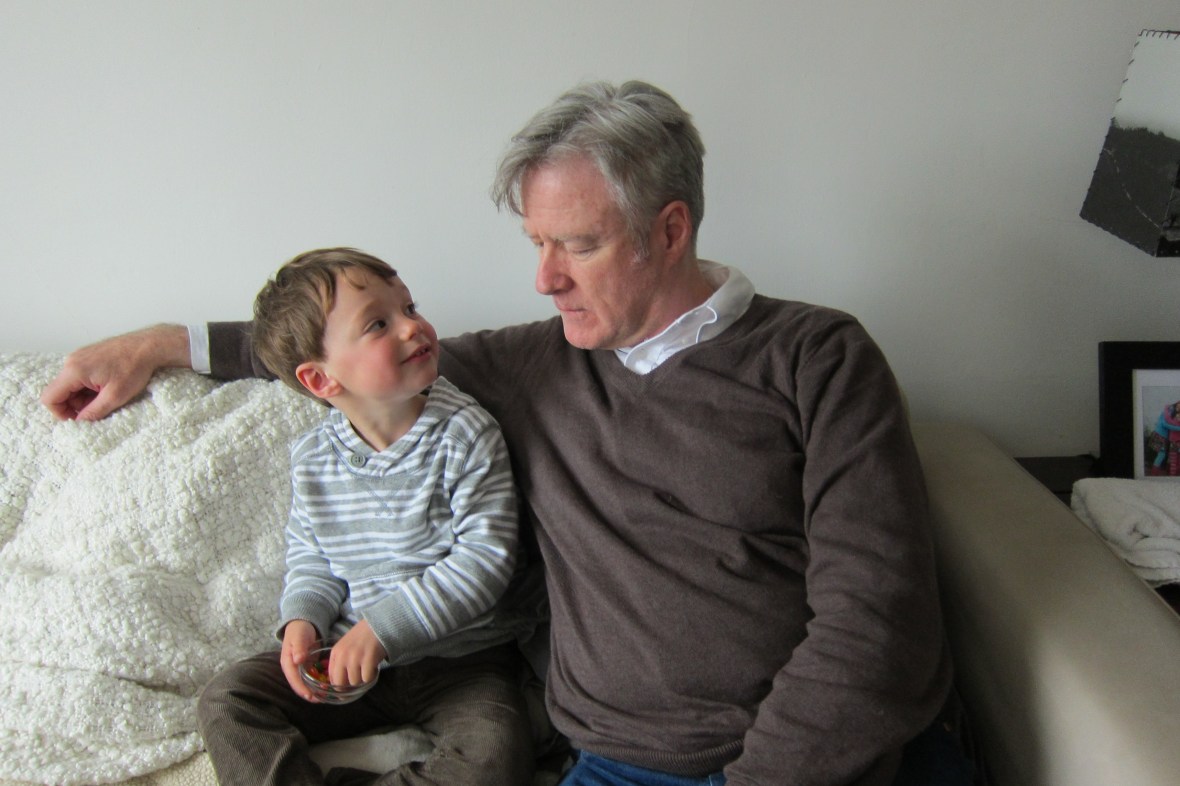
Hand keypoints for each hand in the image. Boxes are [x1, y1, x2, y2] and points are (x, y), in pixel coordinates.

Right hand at [40, 324, 190, 420]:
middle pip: (60, 392)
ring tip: (107, 396)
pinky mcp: (88, 356)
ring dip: (84, 396)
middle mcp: (71, 361)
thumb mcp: (115, 396)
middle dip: (76, 405)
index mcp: (74, 370)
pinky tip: (107, 387)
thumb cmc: (134, 368)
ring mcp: (79, 356)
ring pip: (70, 385)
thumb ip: (94, 412)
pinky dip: (89, 387)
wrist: (148, 346)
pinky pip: (79, 376)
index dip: (60, 413)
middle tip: (99, 408)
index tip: (78, 420)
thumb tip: (80, 423)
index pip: (50, 398)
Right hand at [280, 619, 320, 700]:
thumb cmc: (299, 630)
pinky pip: (312, 678)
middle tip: (322, 699)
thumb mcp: (299, 637)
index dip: (302, 690)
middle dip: (309, 694)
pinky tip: (328, 686)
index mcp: (287, 664)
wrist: (302, 624)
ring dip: (314, 691)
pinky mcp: (306, 667)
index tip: (312, 696)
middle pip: (299, 686)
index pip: (294, 680)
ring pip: (306, 684)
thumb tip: (297, 660)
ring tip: (326, 696)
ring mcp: (299, 669)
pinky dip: (318, 683)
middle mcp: (292, 669)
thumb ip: (298, 648)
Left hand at [328, 620, 386, 686]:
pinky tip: (374, 668)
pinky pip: (367, 679)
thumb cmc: (362, 636)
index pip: (332, 678)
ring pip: (355, 682)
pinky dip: (371, 676)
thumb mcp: (346, 647)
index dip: (338, 687)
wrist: (378, 624)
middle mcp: (343, 656)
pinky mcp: (368, 660)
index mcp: (335, 653)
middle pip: (340, 684)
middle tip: (357, 683)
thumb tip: (340, 683)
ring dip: (362, 680)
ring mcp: (355, 658)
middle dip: (349, 687)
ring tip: (367, 670)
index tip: (345, 689)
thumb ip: (340, 662)